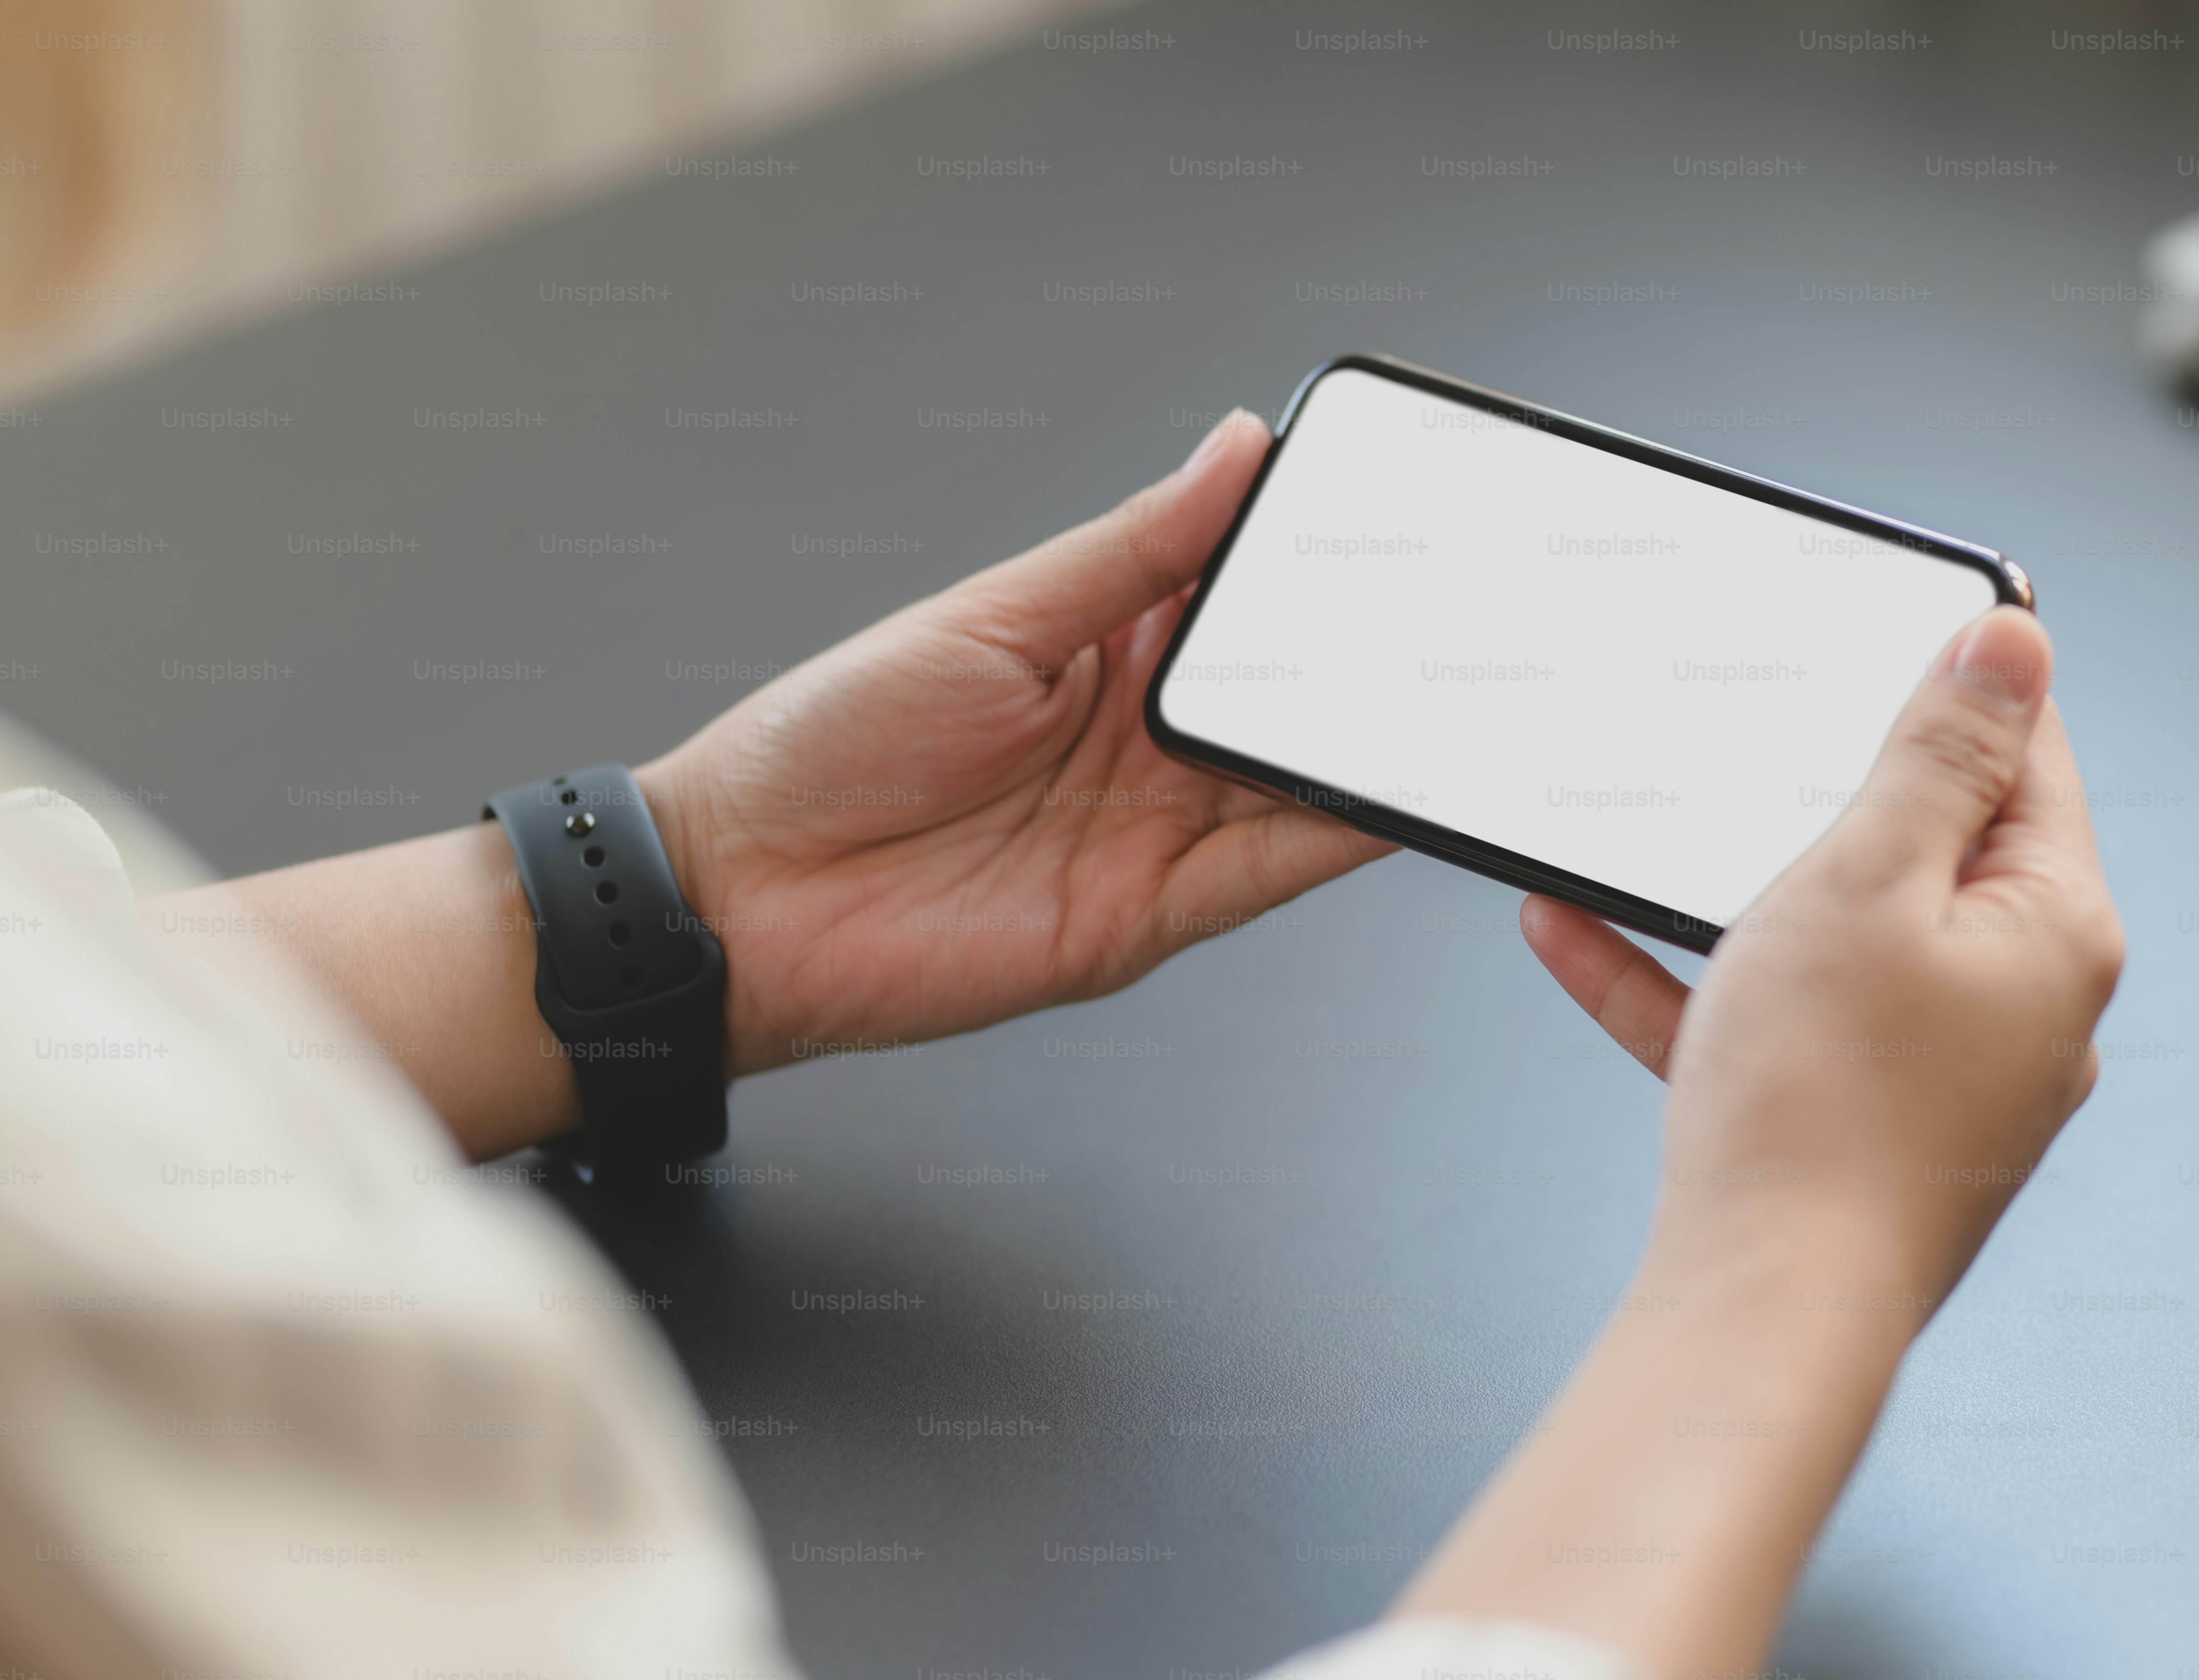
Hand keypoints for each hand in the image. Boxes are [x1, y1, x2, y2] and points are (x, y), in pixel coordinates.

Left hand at [637, 410, 1392, 1074]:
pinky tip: (1397, 797)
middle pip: (1291, 692)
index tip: (1399, 512)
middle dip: (1376, 656)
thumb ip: (1131, 548)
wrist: (740, 896)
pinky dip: (1342, 836)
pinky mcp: (1151, 913)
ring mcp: (1155, 828)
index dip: (1322, 561)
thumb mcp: (988, 617)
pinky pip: (1271, 870)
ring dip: (1379, 747)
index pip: (1245, 595)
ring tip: (1458, 699)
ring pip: (1302, 782)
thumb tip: (1237, 448)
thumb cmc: (822, 746)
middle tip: (1457, 608)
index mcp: (1107, 648)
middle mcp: (1145, 740)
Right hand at [1388, 607, 2119, 1673]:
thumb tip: (2018, 641)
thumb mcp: (1869, 876)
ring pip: (1837, 941)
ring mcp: (1944, 1078)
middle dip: (1826, 791)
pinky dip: (1690, 982)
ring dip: (1728, 887)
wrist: (1763, 1316)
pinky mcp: (1861, 1133)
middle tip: (1747, 723)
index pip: (2029, 761)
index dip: (1959, 681)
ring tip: (1632, 834)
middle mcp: (2023, 1008)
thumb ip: (1939, 755)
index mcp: (2056, 932)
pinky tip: (1577, 937)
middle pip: (1933, 850)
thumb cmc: (1819, 1107)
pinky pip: (1774, 1027)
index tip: (1891, 619)